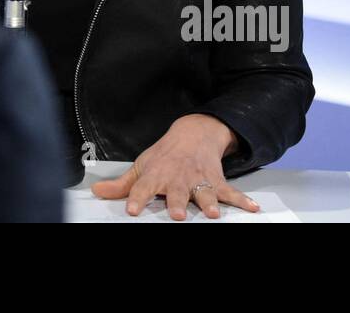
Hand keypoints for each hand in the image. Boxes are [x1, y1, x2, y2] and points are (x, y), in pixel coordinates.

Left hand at [90, 114, 260, 218]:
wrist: (192, 134)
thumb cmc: (163, 156)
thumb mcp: (141, 166)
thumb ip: (122, 185)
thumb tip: (97, 193)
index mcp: (156, 175)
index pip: (143, 188)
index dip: (137, 199)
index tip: (132, 211)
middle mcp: (177, 178)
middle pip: (177, 192)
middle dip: (178, 203)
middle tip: (179, 215)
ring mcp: (198, 180)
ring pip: (204, 192)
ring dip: (209, 202)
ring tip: (213, 214)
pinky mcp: (216, 181)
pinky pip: (231, 192)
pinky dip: (243, 200)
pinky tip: (252, 207)